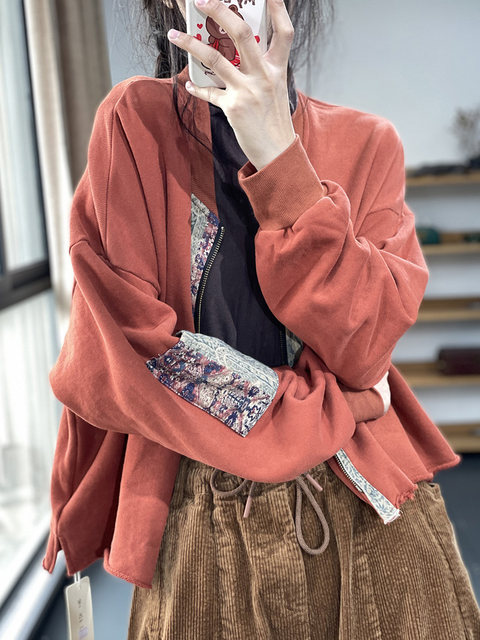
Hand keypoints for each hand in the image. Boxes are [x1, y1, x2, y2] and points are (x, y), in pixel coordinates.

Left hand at [167, 0, 296, 169]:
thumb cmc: (273, 121)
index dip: (277, 8)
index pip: (283, 31)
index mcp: (277, 69)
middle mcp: (264, 75)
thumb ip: (260, 69)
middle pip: (242, 33)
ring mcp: (248, 90)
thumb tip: (235, 53)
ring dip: (190, 44)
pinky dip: (197, 87)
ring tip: (174, 35)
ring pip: (215, 58)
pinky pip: (209, 92)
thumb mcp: (274, 89)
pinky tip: (189, 84)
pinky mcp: (233, 107)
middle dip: (220, 10)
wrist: (277, 152)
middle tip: (201, 0)